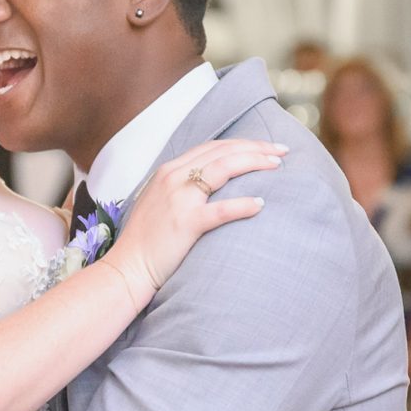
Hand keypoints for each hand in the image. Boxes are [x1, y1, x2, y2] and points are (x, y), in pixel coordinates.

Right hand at [105, 138, 288, 304]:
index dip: (242, 143)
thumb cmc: (146, 240)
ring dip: (254, 163)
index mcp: (168, 170)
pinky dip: (243, 204)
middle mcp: (173, 178)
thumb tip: (211, 184)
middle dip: (255, 148)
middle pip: (222, 152)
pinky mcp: (186, 223)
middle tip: (282, 151)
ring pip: (223, 169)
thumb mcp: (160, 202)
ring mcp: (179, 199)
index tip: (265, 147)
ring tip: (277, 167)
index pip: (212, 147)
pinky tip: (260, 204)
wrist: (128, 267)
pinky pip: (221, 209)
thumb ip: (182, 188)